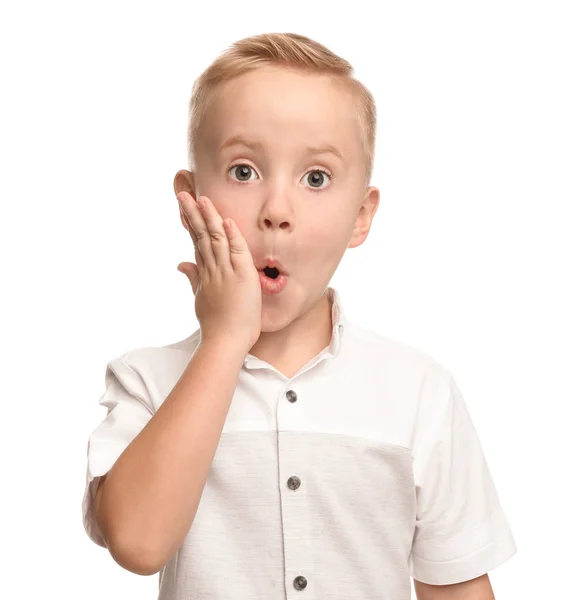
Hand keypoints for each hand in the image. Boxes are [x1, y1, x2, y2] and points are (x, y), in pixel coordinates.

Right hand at [176, 192, 261, 351]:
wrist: (225, 341)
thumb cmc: (216, 324)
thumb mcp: (200, 298)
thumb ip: (193, 278)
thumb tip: (180, 263)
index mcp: (204, 273)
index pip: (196, 241)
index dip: (190, 222)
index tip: (184, 205)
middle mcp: (211, 270)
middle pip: (200, 236)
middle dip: (192, 213)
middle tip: (183, 193)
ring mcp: (224, 273)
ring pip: (215, 240)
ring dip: (209, 218)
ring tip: (200, 199)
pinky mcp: (240, 277)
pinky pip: (236, 252)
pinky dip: (231, 236)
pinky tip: (225, 221)